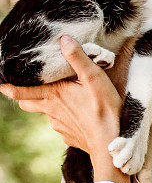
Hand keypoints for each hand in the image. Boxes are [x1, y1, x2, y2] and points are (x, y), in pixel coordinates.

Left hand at [0, 35, 123, 158]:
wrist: (110, 144)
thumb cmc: (103, 110)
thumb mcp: (94, 78)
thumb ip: (78, 58)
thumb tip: (64, 39)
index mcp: (53, 95)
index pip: (22, 91)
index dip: (8, 87)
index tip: (1, 84)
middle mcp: (51, 111)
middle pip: (27, 104)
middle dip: (23, 97)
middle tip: (24, 89)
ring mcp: (59, 126)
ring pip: (46, 114)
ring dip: (49, 106)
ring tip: (63, 100)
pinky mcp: (69, 137)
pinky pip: (62, 126)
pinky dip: (66, 120)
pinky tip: (79, 117)